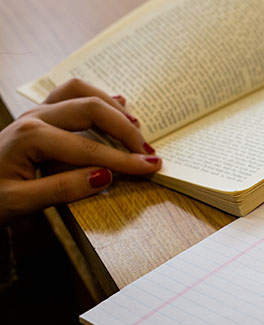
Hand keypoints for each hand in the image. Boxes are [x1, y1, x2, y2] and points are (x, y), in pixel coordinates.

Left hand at [0, 79, 160, 222]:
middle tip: (148, 152)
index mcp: (31, 137)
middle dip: (125, 130)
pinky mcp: (39, 115)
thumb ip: (64, 189)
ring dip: (112, 107)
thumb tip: (106, 177)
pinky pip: (71, 94)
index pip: (90, 149)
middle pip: (92, 109)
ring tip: (136, 126)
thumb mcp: (21, 203)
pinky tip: (118, 104)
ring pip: (82, 92)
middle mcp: (34, 117)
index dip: (125, 159)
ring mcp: (36, 112)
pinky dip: (97, 97)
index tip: (152, 168)